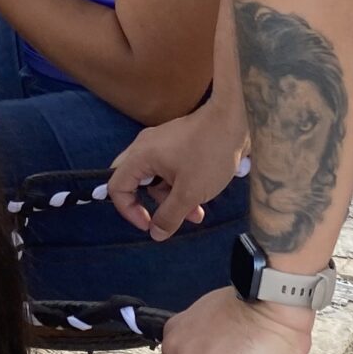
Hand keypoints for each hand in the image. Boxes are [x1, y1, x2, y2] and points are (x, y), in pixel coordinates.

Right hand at [110, 96, 244, 239]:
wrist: (235, 119)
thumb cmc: (209, 154)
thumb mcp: (189, 192)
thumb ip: (169, 216)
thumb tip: (155, 234)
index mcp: (141, 156)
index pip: (117, 187)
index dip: (128, 211)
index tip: (149, 225)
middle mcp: (145, 147)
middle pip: (135, 183)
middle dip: (152, 205)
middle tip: (165, 218)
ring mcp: (161, 144)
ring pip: (156, 179)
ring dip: (172, 199)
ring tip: (197, 214)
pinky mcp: (177, 144)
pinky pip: (169, 171)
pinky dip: (180, 186)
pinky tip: (200, 199)